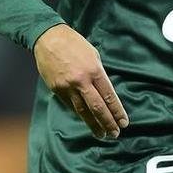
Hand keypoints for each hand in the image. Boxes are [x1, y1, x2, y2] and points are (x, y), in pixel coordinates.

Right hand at [34, 24, 128, 138]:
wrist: (48, 38)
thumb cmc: (75, 44)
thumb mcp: (93, 56)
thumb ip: (99, 75)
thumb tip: (104, 92)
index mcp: (94, 71)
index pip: (109, 97)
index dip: (117, 112)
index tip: (124, 123)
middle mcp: (81, 81)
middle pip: (97, 108)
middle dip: (107, 123)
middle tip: (115, 134)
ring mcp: (67, 87)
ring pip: (82, 111)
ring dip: (93, 124)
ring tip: (101, 134)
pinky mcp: (56, 89)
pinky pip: (70, 105)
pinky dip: (80, 114)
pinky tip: (87, 121)